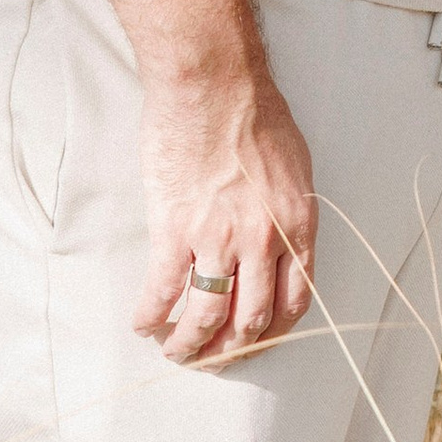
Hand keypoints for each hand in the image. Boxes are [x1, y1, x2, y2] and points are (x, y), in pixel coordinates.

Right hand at [133, 60, 316, 364]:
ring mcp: (218, 238)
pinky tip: (144, 323)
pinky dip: (151, 315)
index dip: (275, 330)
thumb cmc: (255, 111)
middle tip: (215, 358)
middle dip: (232, 349)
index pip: (294, 298)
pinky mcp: (174, 229)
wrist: (213, 84)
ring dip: (190, 343)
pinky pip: (162, 289)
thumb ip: (289, 210)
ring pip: (207, 315)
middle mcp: (263, 240)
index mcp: (296, 224)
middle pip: (251, 318)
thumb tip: (280, 241)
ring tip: (176, 351)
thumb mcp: (295, 165)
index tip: (258, 339)